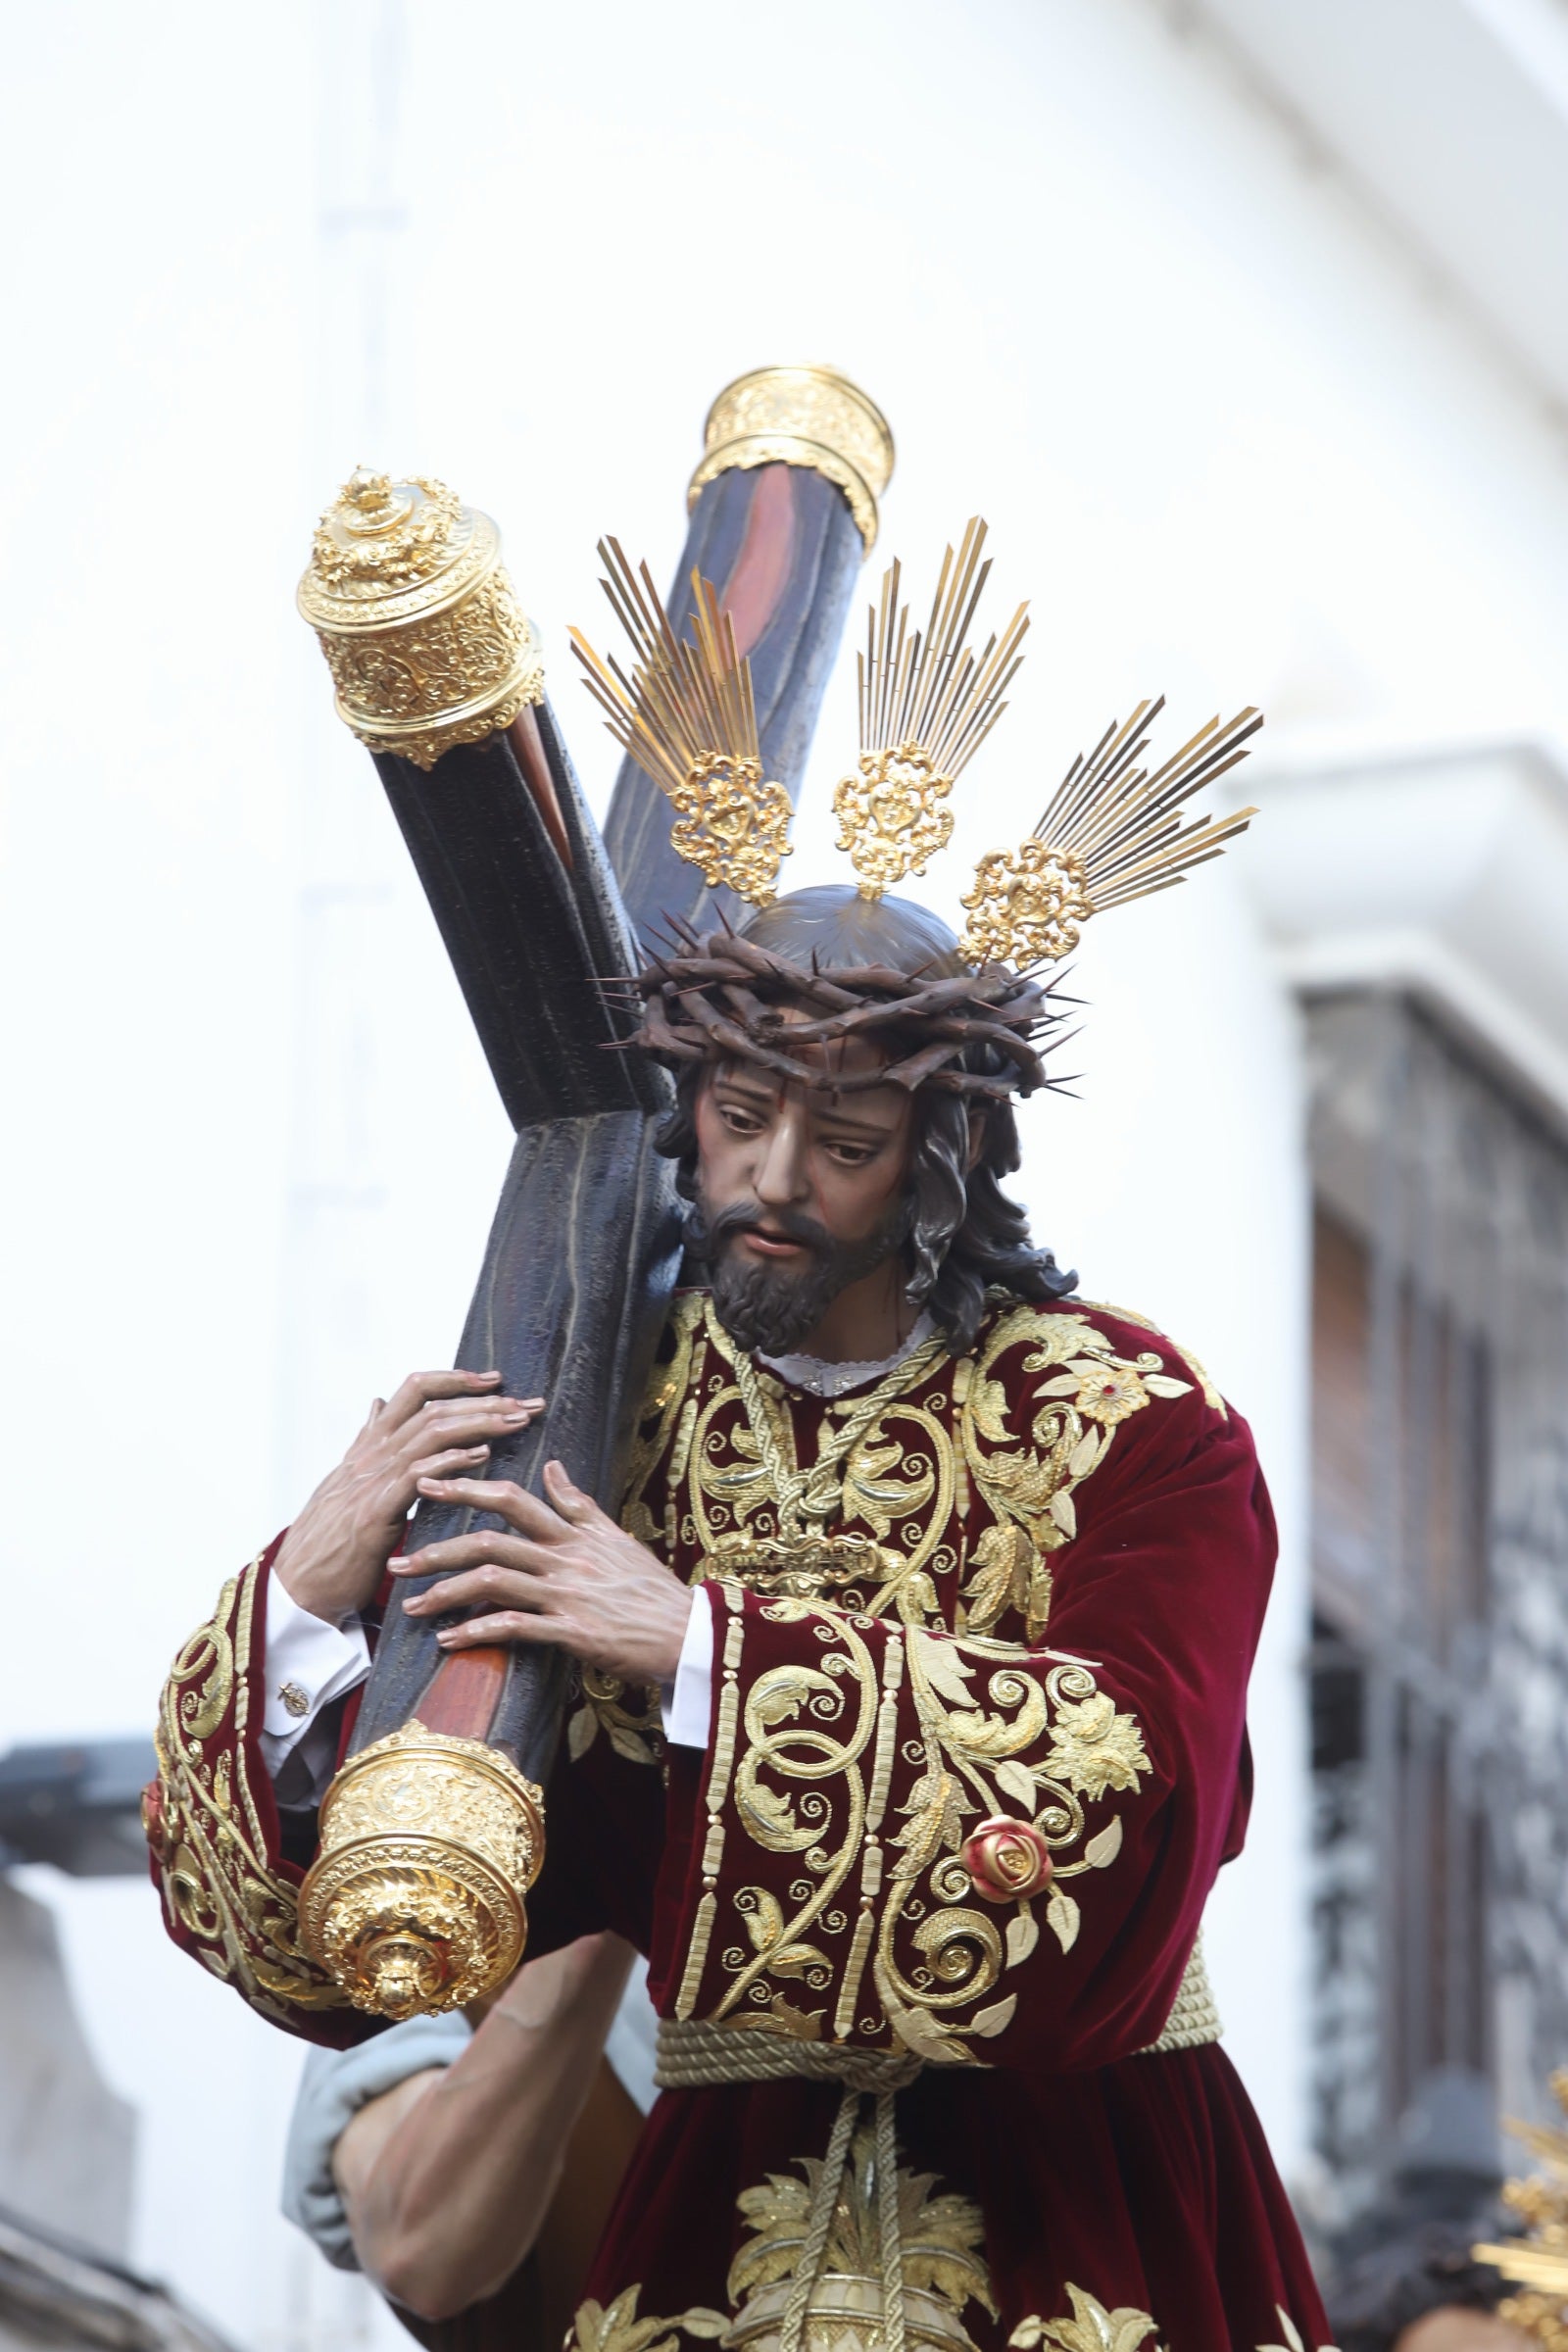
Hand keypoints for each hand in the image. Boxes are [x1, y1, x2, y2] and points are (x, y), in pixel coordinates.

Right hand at [274, 1372, 544, 1625]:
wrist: (296, 1590)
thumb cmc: (326, 1542)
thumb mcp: (345, 1482)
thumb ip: (365, 1442)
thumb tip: (376, 1405)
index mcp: (368, 1448)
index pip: (413, 1392)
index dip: (454, 1380)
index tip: (492, 1379)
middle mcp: (370, 1457)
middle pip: (432, 1408)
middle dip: (483, 1400)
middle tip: (525, 1401)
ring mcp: (370, 1483)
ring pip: (429, 1433)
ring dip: (478, 1423)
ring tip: (516, 1421)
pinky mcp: (373, 1514)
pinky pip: (416, 1477)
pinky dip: (450, 1461)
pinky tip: (481, 1455)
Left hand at [392, 1460, 691, 1685]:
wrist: (689, 1633)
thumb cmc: (651, 1589)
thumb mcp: (616, 1537)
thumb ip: (579, 1505)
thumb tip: (554, 1466)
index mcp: (573, 1533)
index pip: (512, 1499)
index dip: (466, 1487)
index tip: (425, 1483)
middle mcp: (565, 1558)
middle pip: (490, 1539)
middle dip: (436, 1548)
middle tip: (396, 1558)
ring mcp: (567, 1594)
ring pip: (493, 1580)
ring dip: (445, 1592)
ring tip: (411, 1604)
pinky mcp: (572, 1632)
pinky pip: (514, 1627)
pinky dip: (476, 1631)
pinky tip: (448, 1640)